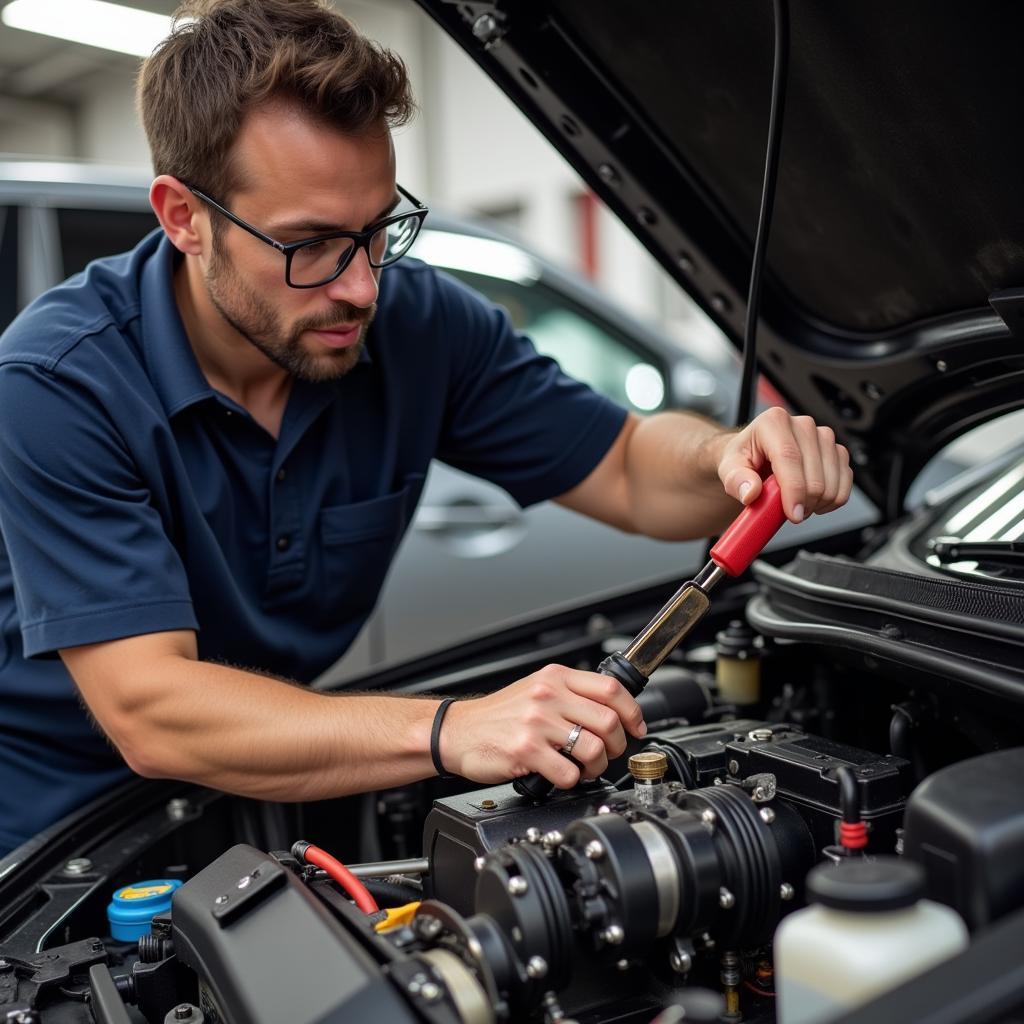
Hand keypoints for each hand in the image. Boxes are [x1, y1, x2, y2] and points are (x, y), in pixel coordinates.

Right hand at [440, 664, 646, 787]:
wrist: (457, 731)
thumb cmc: (498, 715)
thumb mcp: (536, 689)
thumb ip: (570, 694)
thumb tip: (612, 710)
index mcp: (555, 678)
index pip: (611, 689)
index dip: (632, 712)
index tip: (635, 728)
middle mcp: (547, 696)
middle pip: (608, 721)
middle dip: (617, 746)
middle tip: (607, 754)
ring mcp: (537, 723)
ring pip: (594, 749)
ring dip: (597, 767)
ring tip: (585, 768)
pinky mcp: (526, 751)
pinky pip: (569, 773)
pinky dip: (572, 781)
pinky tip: (562, 776)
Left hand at [715, 407, 852, 522]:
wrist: (755, 455)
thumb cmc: (743, 458)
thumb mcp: (728, 468)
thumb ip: (736, 480)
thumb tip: (750, 492)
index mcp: (774, 422)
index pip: (789, 457)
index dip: (794, 490)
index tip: (793, 514)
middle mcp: (802, 425)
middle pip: (814, 474)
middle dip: (804, 502)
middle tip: (787, 511)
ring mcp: (823, 437)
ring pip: (833, 480)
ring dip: (818, 502)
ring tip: (797, 504)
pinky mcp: (837, 451)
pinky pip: (845, 482)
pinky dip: (833, 499)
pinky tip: (814, 502)